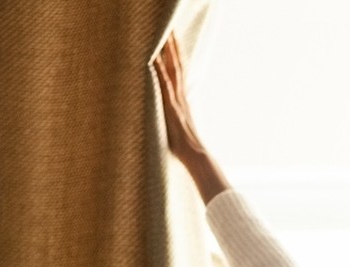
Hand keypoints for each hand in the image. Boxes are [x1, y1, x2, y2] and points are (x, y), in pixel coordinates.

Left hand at [153, 33, 230, 202]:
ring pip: (172, 70)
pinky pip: (164, 86)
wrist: (196, 156)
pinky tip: (153, 59)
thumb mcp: (175, 127)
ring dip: (168, 52)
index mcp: (180, 99)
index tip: (170, 38)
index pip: (177, 71)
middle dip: (172, 45)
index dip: (174, 55)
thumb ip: (172, 118)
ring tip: (164, 34)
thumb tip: (171, 119)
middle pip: (176, 64)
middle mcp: (180, 96)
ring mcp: (177, 101)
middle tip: (169, 27)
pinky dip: (159, 71)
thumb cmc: (185, 147)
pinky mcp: (172, 108)